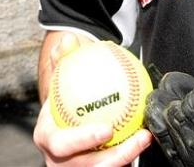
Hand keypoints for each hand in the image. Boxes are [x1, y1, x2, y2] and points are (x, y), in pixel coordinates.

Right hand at [33, 33, 152, 165]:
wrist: (66, 110)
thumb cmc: (64, 93)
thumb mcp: (61, 73)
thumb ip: (64, 56)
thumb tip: (69, 39)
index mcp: (48, 136)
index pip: (61, 144)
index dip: (83, 141)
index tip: (107, 129)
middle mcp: (59, 159)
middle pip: (85, 166)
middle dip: (113, 157)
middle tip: (137, 136)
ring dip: (126, 157)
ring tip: (145, 137)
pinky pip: (113, 165)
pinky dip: (129, 154)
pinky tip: (145, 137)